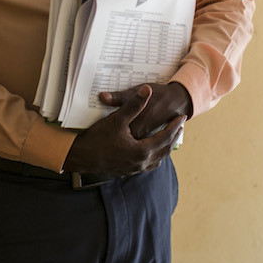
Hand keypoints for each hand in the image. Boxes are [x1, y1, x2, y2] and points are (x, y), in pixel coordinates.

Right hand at [63, 84, 185, 176]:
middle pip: (164, 150)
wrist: (80, 157)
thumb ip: (134, 105)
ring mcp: (134, 169)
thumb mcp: (117, 119)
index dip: (175, 126)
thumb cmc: (97, 139)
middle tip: (180, 127)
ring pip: (157, 160)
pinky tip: (151, 151)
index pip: (165, 138)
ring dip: (165, 148)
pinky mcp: (127, 171)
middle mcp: (141, 163)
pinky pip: (147, 165)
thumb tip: (147, 90)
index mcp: (142, 151)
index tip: (182, 118)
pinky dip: (154, 156)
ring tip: (169, 138)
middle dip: (173, 137)